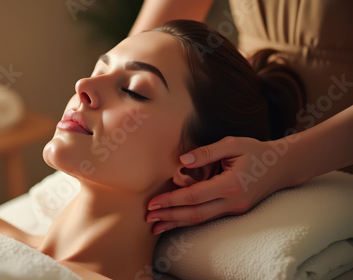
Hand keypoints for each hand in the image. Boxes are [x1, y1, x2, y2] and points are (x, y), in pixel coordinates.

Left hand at [146, 136, 293, 233]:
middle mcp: (233, 202)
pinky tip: (175, 222)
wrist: (283, 165)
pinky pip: (208, 218)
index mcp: (231, 184)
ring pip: (200, 220)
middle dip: (169, 217)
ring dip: (176, 223)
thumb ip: (207, 152)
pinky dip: (189, 221)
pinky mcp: (234, 211)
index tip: (153, 203)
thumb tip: (182, 161)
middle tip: (148, 218)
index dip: (172, 200)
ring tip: (156, 226)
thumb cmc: (256, 151)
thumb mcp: (233, 144)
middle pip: (195, 214)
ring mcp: (235, 209)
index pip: (195, 196)